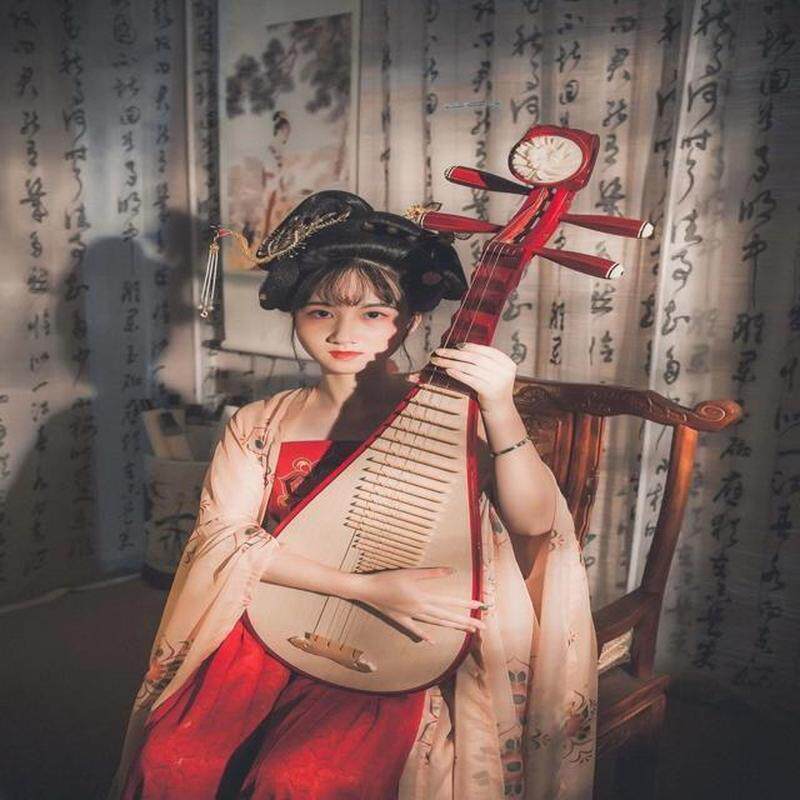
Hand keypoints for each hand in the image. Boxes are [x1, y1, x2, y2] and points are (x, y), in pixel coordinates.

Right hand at [352, 567, 484, 643]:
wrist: (367, 590)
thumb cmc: (388, 578)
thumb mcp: (411, 573)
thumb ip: (432, 573)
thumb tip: (451, 571)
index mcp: (423, 599)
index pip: (449, 603)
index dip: (465, 604)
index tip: (480, 606)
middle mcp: (419, 611)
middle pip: (447, 617)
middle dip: (465, 621)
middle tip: (481, 626)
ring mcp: (410, 617)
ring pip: (435, 624)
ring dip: (451, 627)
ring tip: (466, 630)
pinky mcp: (401, 619)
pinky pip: (415, 630)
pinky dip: (424, 635)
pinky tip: (431, 641)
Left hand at [429, 343, 516, 411]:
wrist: (500, 410)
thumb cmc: (492, 387)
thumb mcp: (494, 372)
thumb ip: (484, 361)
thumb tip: (460, 348)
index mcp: (507, 363)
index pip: (487, 351)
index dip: (471, 347)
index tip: (456, 345)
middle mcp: (504, 371)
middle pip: (475, 358)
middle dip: (455, 353)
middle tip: (440, 351)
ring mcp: (497, 382)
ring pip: (469, 368)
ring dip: (451, 363)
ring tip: (438, 361)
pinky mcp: (488, 391)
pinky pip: (469, 379)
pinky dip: (457, 374)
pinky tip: (447, 370)